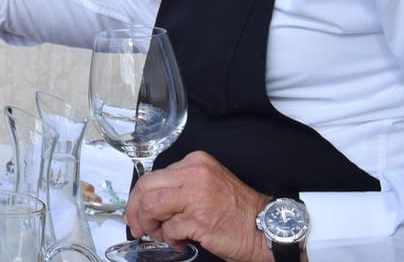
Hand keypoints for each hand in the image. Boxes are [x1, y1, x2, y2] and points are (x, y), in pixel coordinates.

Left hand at [125, 151, 272, 261]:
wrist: (269, 228)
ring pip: (151, 206)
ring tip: (161, 235)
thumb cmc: (239, 211)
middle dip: (135, 210)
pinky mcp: (199, 219)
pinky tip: (181, 242)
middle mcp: (194, 174)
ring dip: (150, 225)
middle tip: (137, 226)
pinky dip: (170, 239)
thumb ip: (181, 184)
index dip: (139, 196)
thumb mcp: (208, 184)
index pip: (153, 175)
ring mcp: (196, 196)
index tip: (136, 211)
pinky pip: (169, 229)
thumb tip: (150, 199)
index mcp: (195, 162)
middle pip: (146, 187)